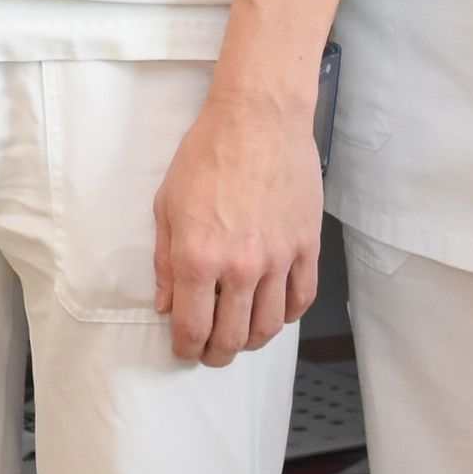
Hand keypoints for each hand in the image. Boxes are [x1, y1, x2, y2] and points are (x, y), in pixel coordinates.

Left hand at [152, 86, 319, 365]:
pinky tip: (274, 313)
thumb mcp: (167, 205)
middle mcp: (240, 267)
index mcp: (198, 258)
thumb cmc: (207, 153)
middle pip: (233, 337)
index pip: (193, 327)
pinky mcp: (306, 247)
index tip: (184, 349)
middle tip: (211, 352)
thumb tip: (167, 305)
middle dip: (217, 354)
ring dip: (252, 341)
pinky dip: (287, 316)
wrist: (258, 119)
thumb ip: (165, 262)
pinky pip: (301, 299)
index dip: (186, 348)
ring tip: (241, 337)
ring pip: (270, 327)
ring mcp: (278, 259)